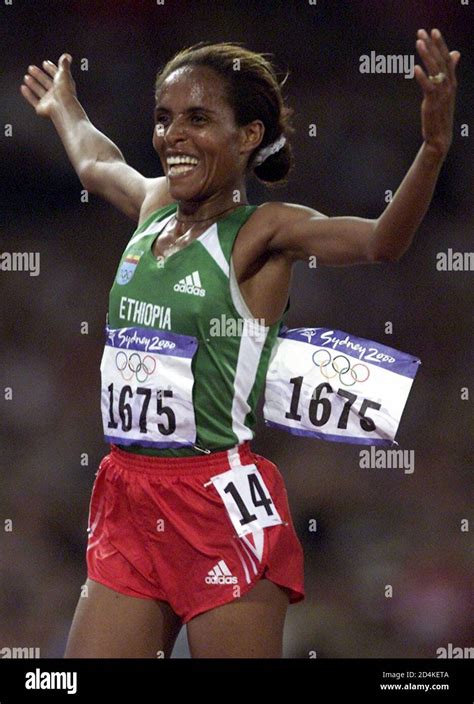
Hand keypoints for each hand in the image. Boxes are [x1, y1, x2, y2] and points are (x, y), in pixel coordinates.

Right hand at [20, 54, 76, 117]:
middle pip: (46, 82)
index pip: (56, 74)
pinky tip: (23, 88)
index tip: (45, 63)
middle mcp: (57, 93)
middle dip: (39, 74)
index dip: (51, 68)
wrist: (62, 108)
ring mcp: (49, 100)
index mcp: (64, 84)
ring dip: (33, 83)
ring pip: (39, 90)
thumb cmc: (65, 93)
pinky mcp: (42, 107)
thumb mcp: (64, 74)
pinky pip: (33, 100)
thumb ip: (64, 64)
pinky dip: (28, 94)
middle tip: (32, 68)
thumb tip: (67, 56)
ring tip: (27, 77)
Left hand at [414, 29, 459, 159]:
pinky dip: (422, 77)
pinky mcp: (432, 103)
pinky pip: (428, 87)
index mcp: (451, 81)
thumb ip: (450, 72)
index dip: (440, 44)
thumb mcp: (446, 91)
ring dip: (426, 55)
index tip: (433, 31)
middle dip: (431, 45)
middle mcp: (449, 85)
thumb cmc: (440, 113)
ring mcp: (442, 94)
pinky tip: (415, 68)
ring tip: (418, 43)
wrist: (440, 135)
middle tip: (423, 32)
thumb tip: (456, 53)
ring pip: (434, 70)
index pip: (447, 58)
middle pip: (440, 61)